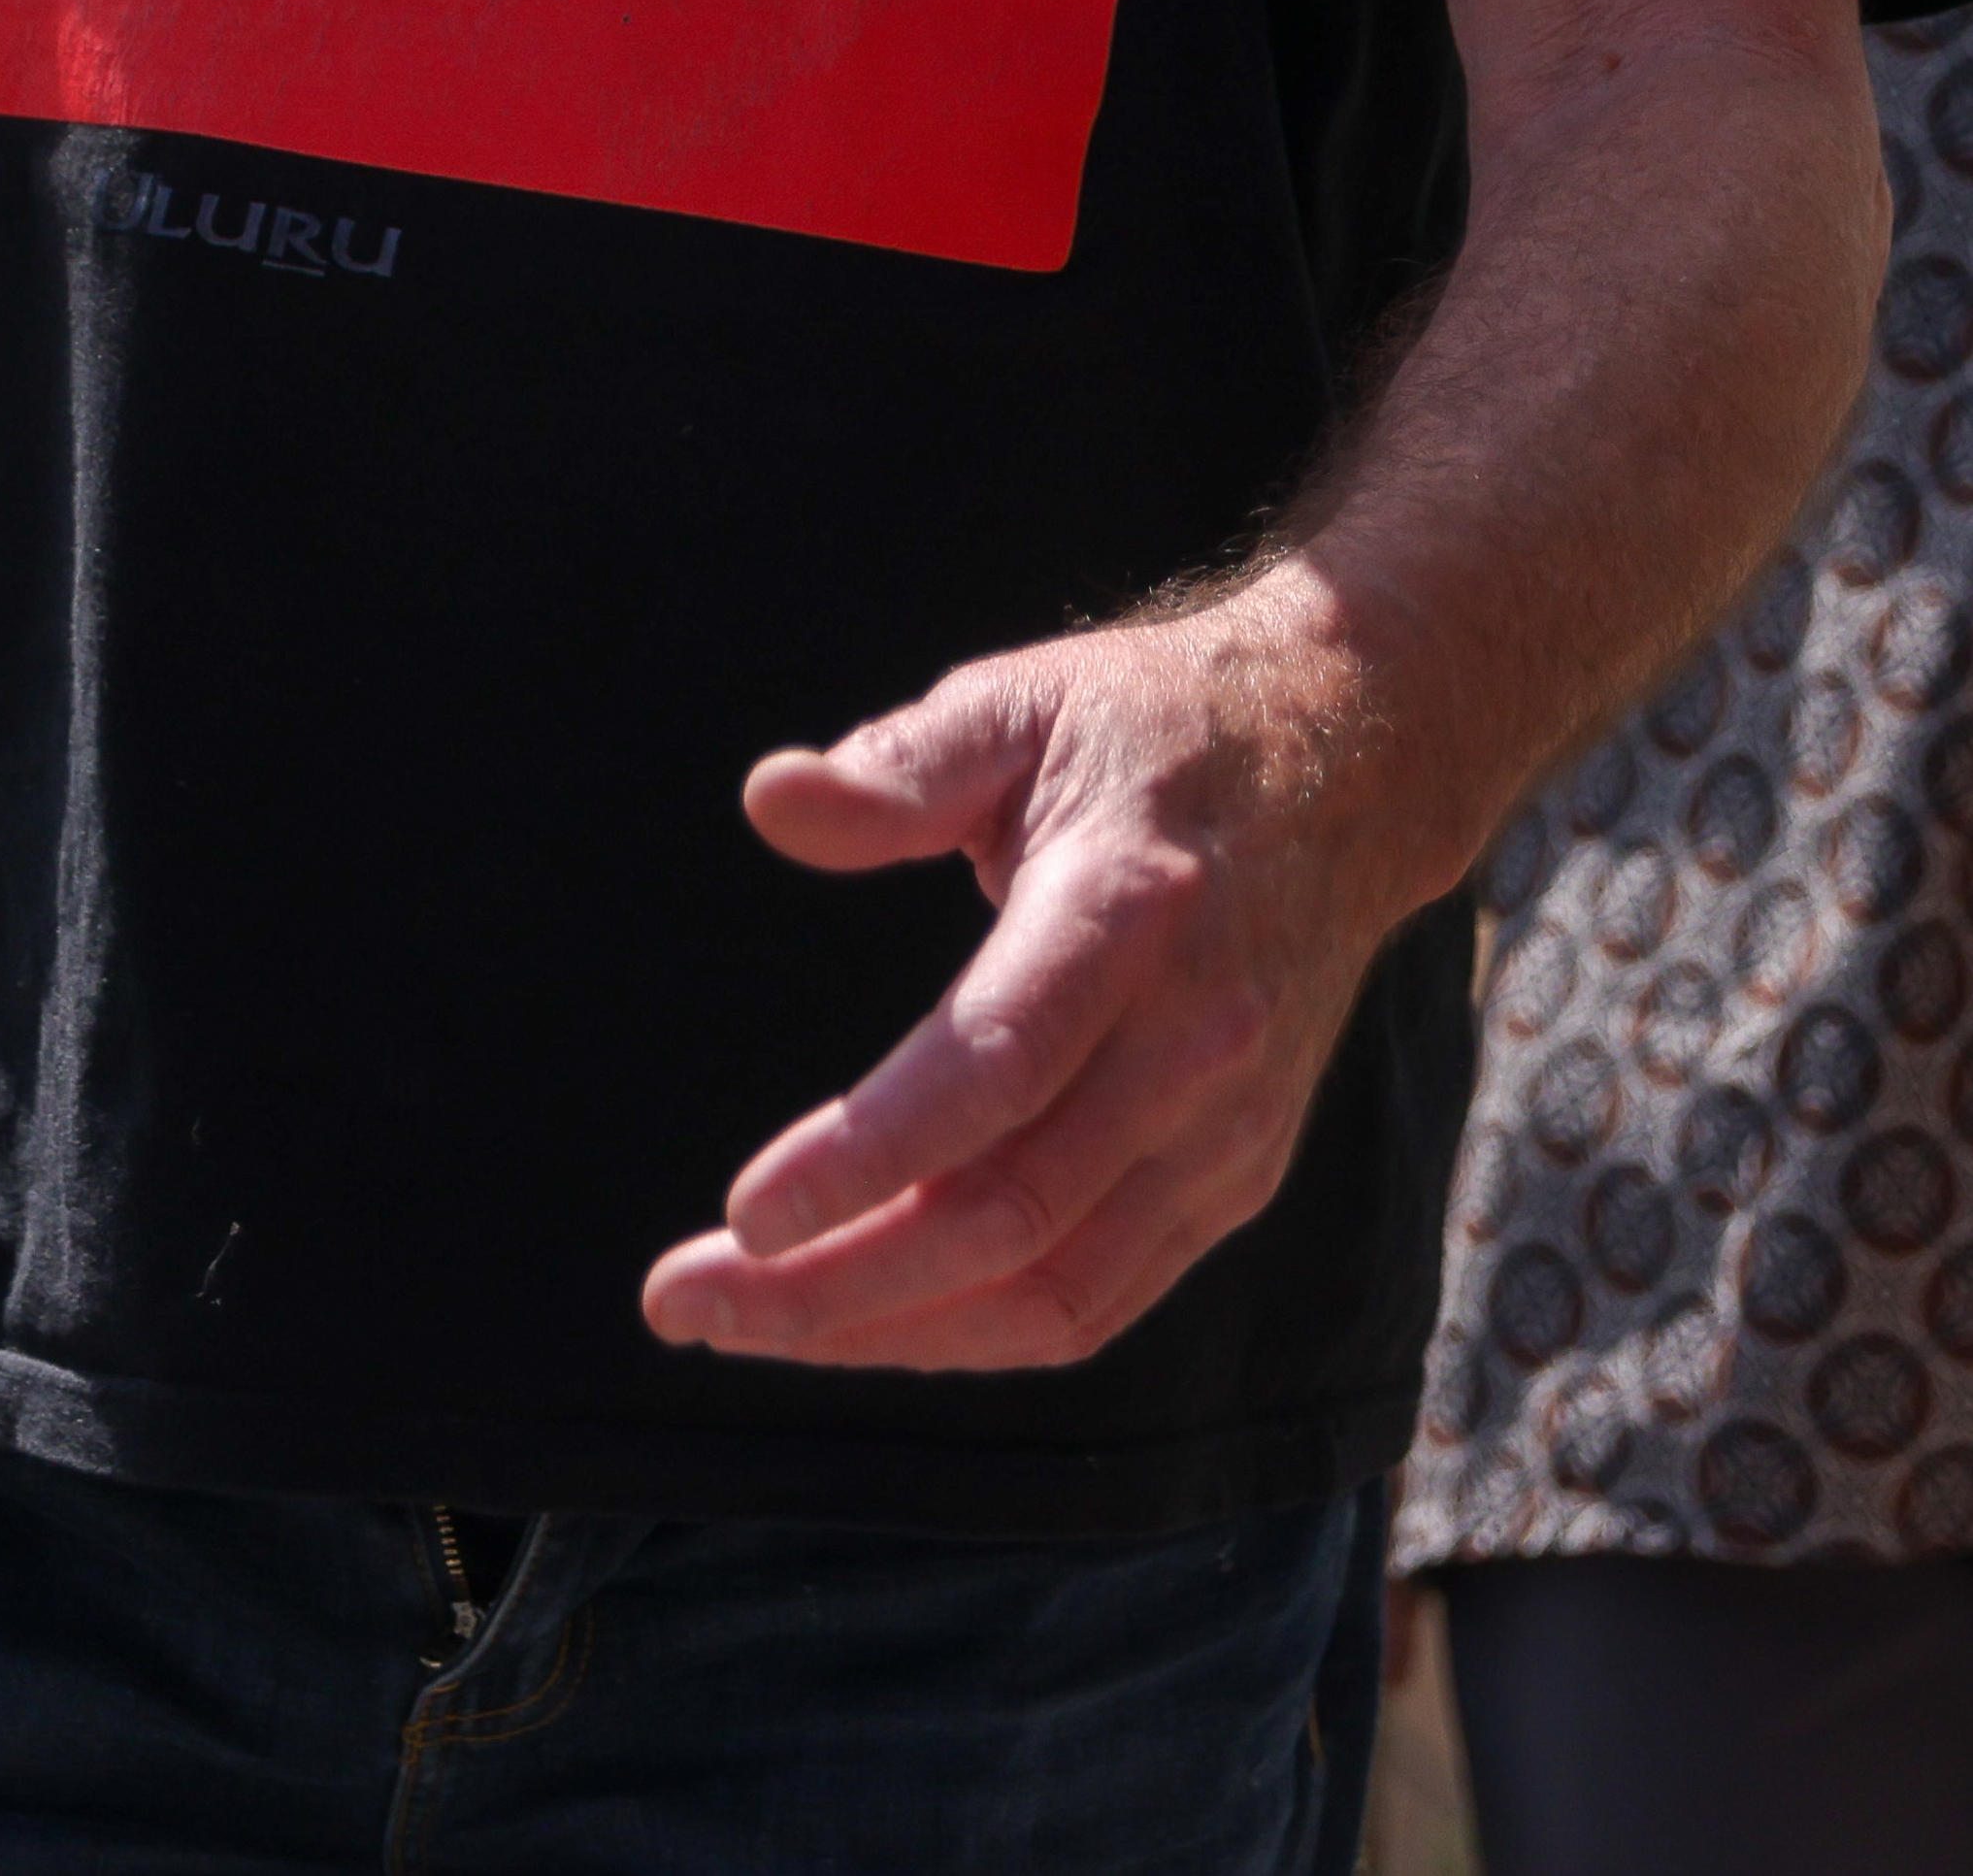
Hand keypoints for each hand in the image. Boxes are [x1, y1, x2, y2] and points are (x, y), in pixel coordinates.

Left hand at [640, 571, 1465, 1372]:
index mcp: (1129, 911)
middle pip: (1007, 1213)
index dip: (866, 1160)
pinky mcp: (1235, 1178)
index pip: (995, 1069)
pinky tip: (858, 1322)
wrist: (1354, 769)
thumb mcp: (1020, 705)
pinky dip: (970, 1333)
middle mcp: (1194, 1042)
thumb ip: (897, 765)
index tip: (741, 1217)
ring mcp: (1225, 1128)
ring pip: (1049, 1291)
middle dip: (834, 1283)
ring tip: (737, 1322)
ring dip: (885, 1329)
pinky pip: (1097, 1299)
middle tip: (682, 1300)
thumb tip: (768, 799)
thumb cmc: (1147, 731)